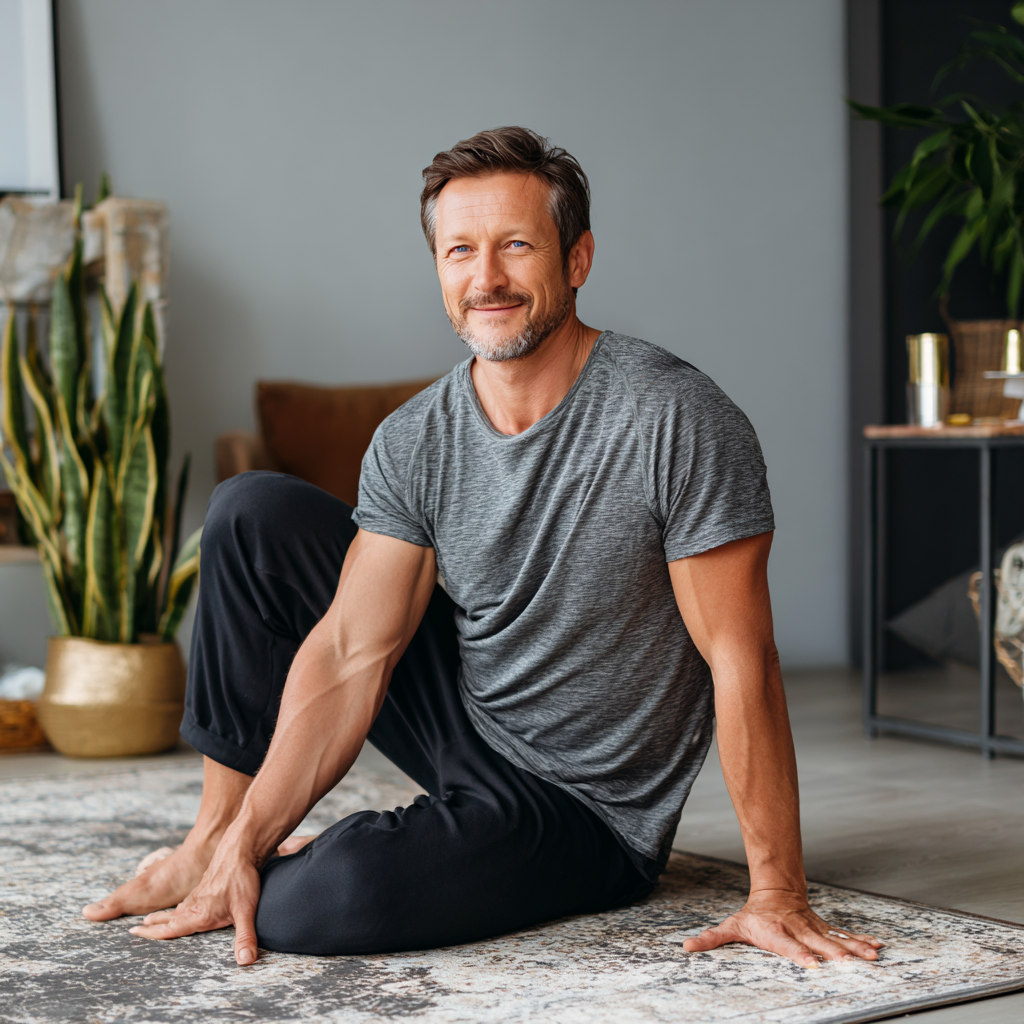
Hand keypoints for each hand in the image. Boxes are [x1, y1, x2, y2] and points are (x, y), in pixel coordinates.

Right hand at [128, 843, 262, 965]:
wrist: (241, 850)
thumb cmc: (242, 880)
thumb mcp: (246, 911)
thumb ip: (245, 937)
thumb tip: (246, 961)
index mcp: (198, 915)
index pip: (170, 929)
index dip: (152, 933)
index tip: (134, 932)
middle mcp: (194, 905)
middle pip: (169, 918)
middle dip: (153, 925)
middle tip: (134, 929)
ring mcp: (200, 893)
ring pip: (177, 908)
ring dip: (164, 915)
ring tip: (151, 920)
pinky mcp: (207, 884)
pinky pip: (188, 899)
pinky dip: (179, 906)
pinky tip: (182, 907)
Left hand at [682, 888, 884, 967]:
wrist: (776, 890)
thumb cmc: (753, 915)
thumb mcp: (732, 924)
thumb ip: (712, 939)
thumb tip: (687, 947)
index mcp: (776, 932)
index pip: (787, 945)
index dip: (798, 954)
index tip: (811, 964)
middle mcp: (797, 929)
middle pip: (816, 942)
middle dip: (832, 953)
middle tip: (847, 963)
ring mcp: (813, 929)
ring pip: (835, 937)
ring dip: (853, 947)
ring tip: (871, 956)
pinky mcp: (825, 929)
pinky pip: (845, 934)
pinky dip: (861, 940)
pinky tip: (877, 947)